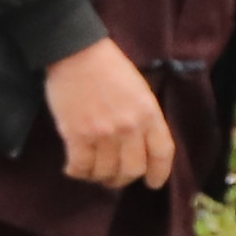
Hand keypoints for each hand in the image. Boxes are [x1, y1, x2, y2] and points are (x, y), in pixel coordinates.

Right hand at [45, 37, 178, 190]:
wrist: (76, 52)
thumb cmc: (108, 66)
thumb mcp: (139, 90)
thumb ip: (143, 117)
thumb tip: (138, 145)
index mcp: (149, 113)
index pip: (162, 153)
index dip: (158, 173)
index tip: (152, 183)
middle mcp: (129, 127)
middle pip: (132, 169)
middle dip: (123, 179)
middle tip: (113, 178)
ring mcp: (103, 133)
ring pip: (105, 171)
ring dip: (98, 176)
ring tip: (91, 171)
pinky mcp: (77, 134)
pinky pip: (80, 166)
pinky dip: (77, 172)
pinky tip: (73, 168)